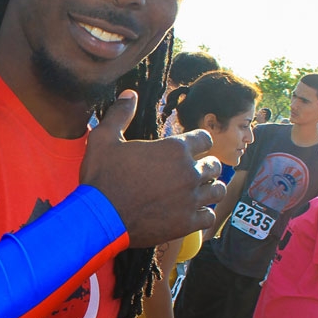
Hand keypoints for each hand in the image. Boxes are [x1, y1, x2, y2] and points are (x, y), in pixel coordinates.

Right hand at [81, 91, 224, 247]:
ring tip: (198, 191)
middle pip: (214, 164)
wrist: (99, 218)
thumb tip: (130, 94)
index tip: (189, 148)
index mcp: (174, 149)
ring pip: (217, 190)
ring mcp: (191, 199)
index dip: (197, 142)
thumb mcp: (104, 139)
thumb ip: (120, 114)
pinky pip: (209, 216)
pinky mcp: (187, 223)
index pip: (204, 138)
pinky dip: (204, 214)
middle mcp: (189, 172)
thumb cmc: (102, 177)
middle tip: (191, 171)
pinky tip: (192, 213)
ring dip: (209, 189)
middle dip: (205, 165)